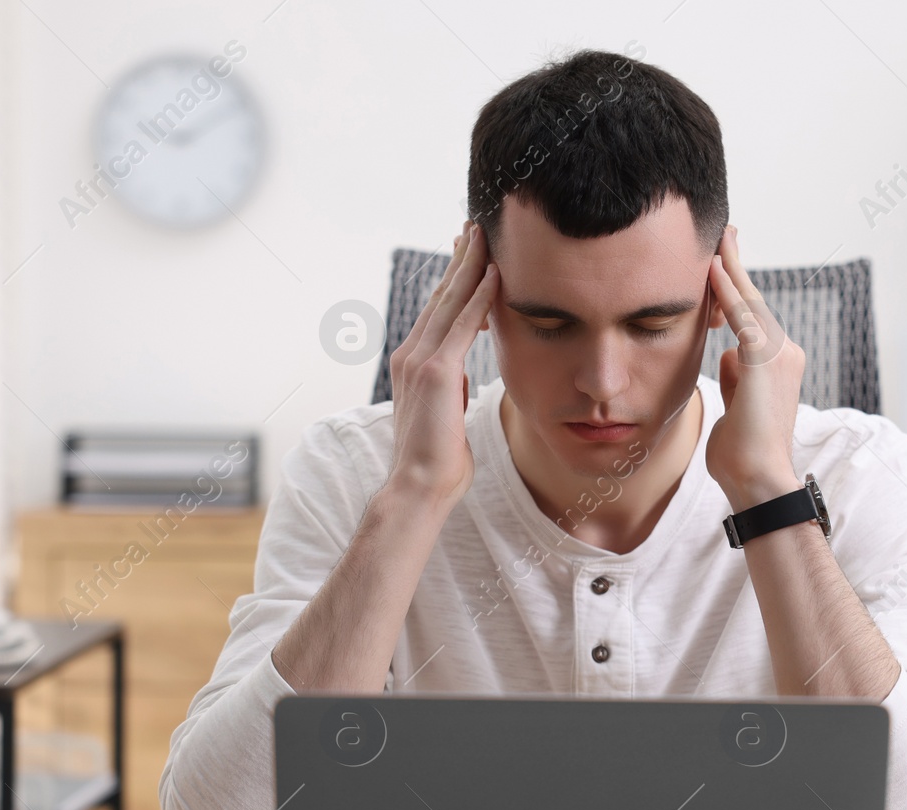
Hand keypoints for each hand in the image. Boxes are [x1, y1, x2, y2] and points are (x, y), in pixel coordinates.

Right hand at [386, 218, 498, 513]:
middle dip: (459, 260)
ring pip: (450, 301)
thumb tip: (456, 382)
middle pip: (440, 296)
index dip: (453, 280)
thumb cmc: (437, 461)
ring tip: (483, 234)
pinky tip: (496, 273)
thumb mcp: (443, 414)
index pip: (437, 311)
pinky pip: (464, 324)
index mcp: (412, 363)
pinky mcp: (437, 370)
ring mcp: (421, 359)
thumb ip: (448, 390)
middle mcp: (411, 354)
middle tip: (473, 226)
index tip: (466, 253)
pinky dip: (480, 297)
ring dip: (470, 265)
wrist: (419, 485)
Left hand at [704, 225, 805, 510]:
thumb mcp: (735, 406)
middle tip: (724, 232)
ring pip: (750, 302)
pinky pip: (743, 318)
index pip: (752, 316)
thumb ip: (736, 378)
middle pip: (754, 301)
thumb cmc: (742, 454)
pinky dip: (728, 292)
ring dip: (731, 269)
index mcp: (777, 364)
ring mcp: (779, 356)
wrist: (758, 481)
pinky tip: (712, 268)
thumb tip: (728, 355)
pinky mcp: (766, 362)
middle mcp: (785, 353)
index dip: (737, 287)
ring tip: (717, 237)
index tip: (721, 261)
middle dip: (736, 265)